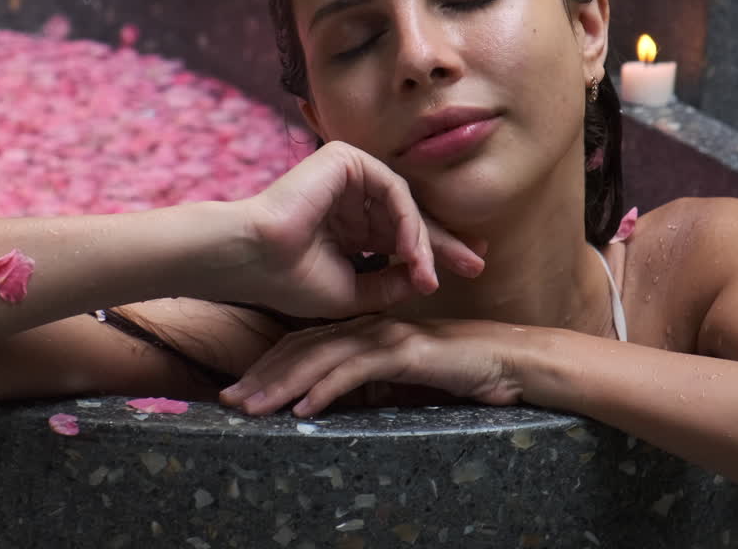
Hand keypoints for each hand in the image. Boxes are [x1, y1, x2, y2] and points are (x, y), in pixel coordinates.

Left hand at [218, 315, 528, 416]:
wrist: (509, 361)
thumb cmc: (459, 369)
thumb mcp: (402, 375)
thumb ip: (369, 379)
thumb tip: (331, 399)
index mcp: (362, 331)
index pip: (303, 345)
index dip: (268, 366)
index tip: (239, 390)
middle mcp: (367, 328)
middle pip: (301, 350)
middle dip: (261, 376)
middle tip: (228, 401)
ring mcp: (384, 337)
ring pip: (320, 359)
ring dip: (282, 385)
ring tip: (252, 408)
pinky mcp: (404, 352)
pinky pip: (356, 371)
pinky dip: (325, 389)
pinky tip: (303, 408)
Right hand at [232, 141, 486, 318]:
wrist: (254, 259)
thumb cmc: (289, 280)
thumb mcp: (353, 293)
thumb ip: (390, 284)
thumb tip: (426, 279)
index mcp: (347, 227)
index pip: (399, 236)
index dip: (433, 254)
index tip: (469, 270)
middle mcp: (349, 198)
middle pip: (409, 217)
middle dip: (444, 242)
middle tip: (477, 261)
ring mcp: (347, 176)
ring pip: (405, 205)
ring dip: (423, 240)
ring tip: (431, 273)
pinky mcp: (345, 159)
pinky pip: (392, 188)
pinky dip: (407, 220)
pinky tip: (412, 250)